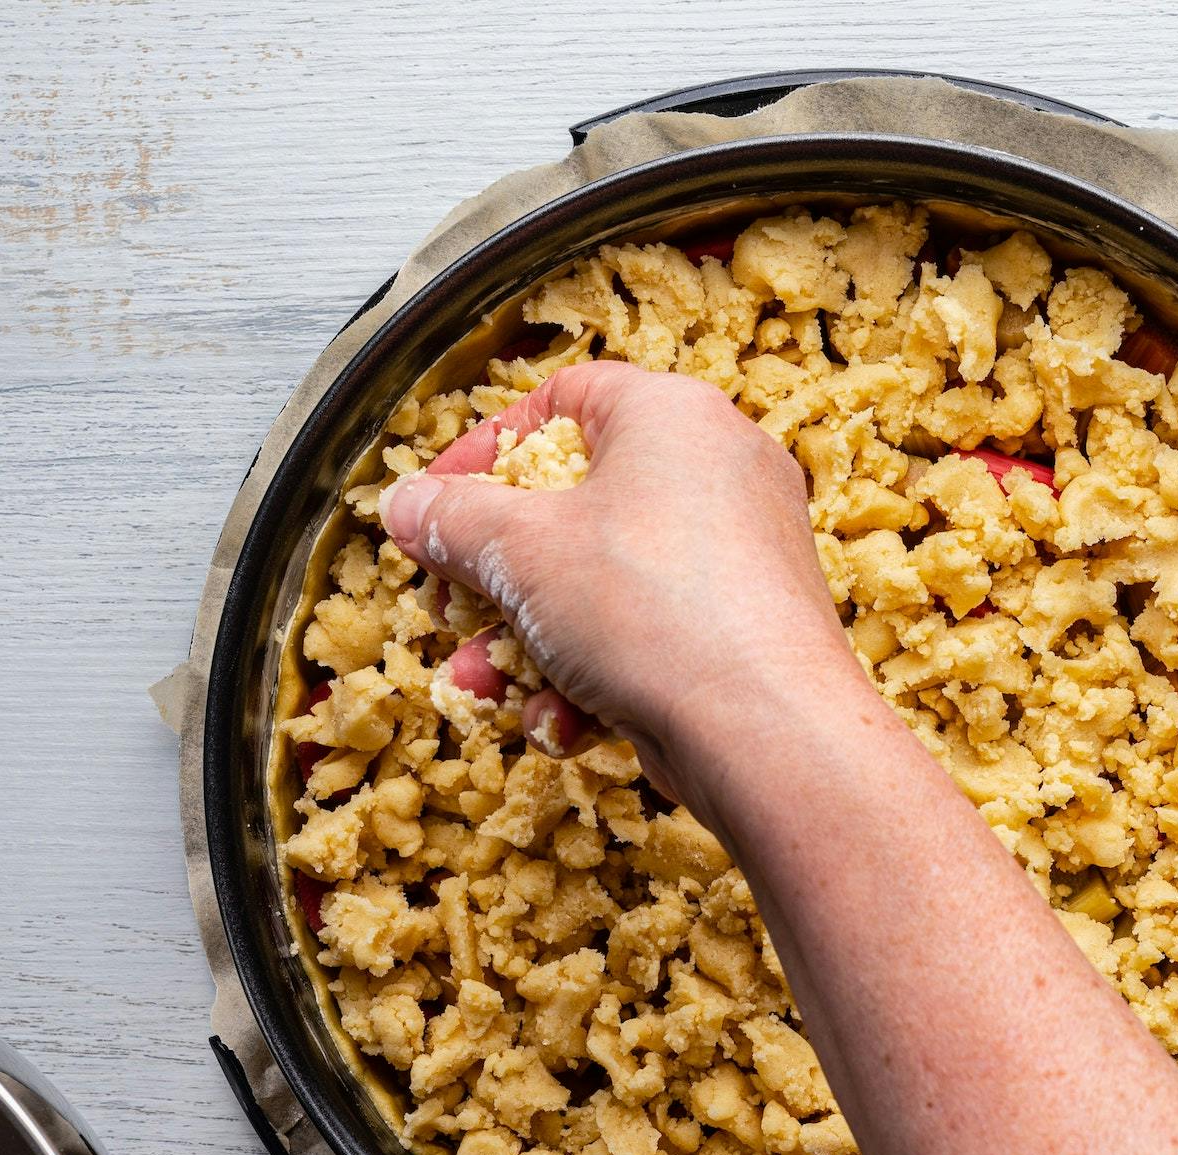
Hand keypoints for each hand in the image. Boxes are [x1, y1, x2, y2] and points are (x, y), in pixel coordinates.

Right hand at [378, 360, 866, 807]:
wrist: (767, 732)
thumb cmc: (657, 612)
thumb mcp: (522, 551)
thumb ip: (453, 519)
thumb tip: (409, 505)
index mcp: (672, 416)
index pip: (561, 400)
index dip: (485, 449)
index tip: (434, 501)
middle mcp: (717, 472)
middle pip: (574, 505)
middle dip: (497, 573)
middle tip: (453, 606)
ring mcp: (738, 555)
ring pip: (602, 586)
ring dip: (528, 640)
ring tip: (486, 683)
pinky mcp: (743, 629)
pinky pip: (646, 636)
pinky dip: (593, 677)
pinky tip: (560, 723)